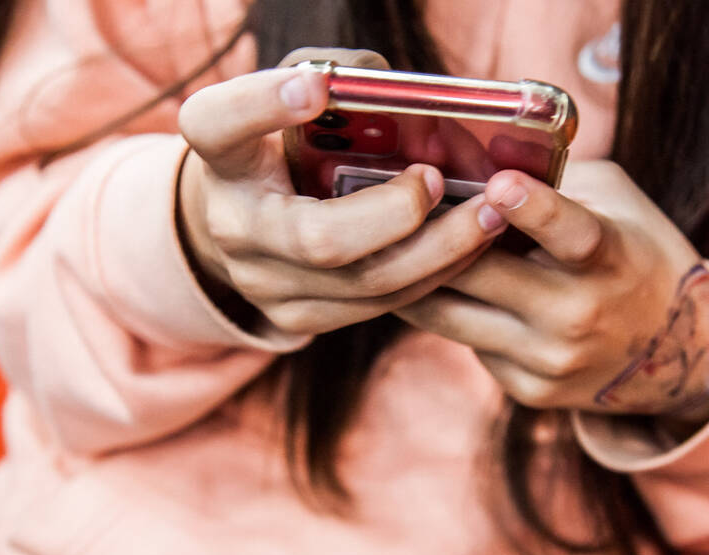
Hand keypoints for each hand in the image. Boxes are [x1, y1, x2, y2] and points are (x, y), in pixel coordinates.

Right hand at [176, 62, 506, 335]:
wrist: (253, 221)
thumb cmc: (291, 143)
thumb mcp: (304, 98)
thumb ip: (344, 81)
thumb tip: (405, 100)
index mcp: (224, 156)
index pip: (219, 125)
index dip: (263, 105)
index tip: (315, 87)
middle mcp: (232, 227)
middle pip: (318, 239)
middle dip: (398, 214)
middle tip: (439, 179)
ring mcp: (263, 284)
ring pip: (364, 284)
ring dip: (439, 250)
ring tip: (489, 216)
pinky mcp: (298, 320)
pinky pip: (379, 306)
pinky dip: (434, 275)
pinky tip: (470, 247)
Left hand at [396, 161, 708, 420]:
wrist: (676, 350)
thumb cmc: (633, 253)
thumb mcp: (613, 201)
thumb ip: (553, 177)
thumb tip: (471, 154)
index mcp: (610, 258)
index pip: (572, 235)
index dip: (535, 210)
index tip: (498, 183)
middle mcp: (579, 316)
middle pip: (480, 275)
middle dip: (430, 238)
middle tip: (388, 204)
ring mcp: (551, 360)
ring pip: (452, 316)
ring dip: (413, 278)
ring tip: (385, 245)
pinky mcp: (530, 390)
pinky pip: (468, 343)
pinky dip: (448, 312)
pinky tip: (434, 287)